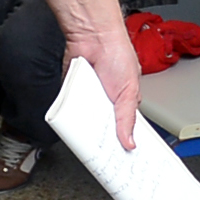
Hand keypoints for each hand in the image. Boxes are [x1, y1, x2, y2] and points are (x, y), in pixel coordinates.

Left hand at [65, 14, 143, 149]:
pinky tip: (72, 129)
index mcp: (125, 103)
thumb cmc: (118, 54)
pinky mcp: (72, 95)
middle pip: (103, 130)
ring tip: (88, 146)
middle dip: (103, 143)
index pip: (125, 129)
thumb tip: (129, 142)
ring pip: (85, 124)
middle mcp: (106, 103)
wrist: (93, 37)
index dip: (123, 144)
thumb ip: (127, 118)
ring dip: (86, 132)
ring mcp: (88, 99)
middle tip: (103, 160)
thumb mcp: (128, 91)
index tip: (123, 162)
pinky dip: (70, 120)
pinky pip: (70, 112)